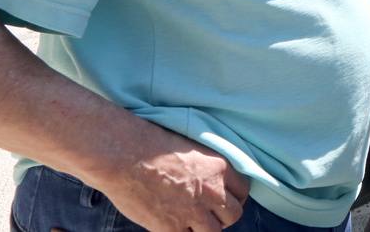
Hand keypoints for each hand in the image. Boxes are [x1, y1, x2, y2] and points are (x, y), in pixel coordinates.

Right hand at [88, 123, 247, 231]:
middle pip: (233, 214)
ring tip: (191, 222)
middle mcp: (212, 191)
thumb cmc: (154, 146)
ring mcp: (193, 212)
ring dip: (204, 229)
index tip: (224, 201)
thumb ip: (207, 168)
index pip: (243, 191)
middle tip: (208, 215)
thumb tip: (210, 182)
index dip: (233, 198)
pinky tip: (171, 225)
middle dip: (223, 216)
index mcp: (219, 168)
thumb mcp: (193, 149)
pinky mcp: (171, 228)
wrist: (126, 156)